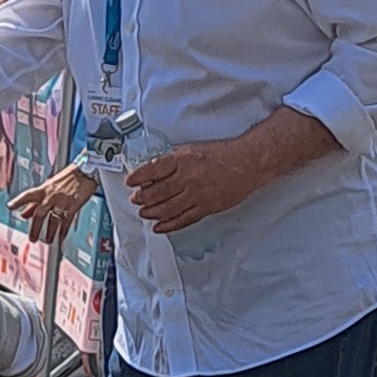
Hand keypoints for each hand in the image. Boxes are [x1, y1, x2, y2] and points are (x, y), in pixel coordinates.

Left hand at [12, 166, 97, 241]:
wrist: (86, 171)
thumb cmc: (67, 178)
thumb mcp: (49, 187)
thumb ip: (35, 202)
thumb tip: (24, 214)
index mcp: (43, 190)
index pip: (27, 195)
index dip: (18, 201)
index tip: (10, 207)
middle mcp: (50, 196)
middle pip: (39, 214)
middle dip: (35, 228)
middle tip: (32, 239)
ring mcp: (62, 202)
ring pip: (53, 220)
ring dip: (50, 232)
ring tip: (48, 241)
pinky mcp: (73, 206)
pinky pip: (66, 221)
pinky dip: (63, 230)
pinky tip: (61, 237)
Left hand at [125, 138, 264, 233]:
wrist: (246, 163)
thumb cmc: (221, 154)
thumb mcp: (191, 150)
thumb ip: (172, 161)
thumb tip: (153, 171)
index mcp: (182, 161)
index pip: (152, 170)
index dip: (138, 177)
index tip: (130, 182)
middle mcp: (187, 178)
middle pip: (157, 192)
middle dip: (142, 198)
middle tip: (135, 199)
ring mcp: (196, 195)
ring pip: (167, 208)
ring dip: (152, 212)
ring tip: (143, 212)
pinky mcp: (206, 207)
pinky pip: (183, 219)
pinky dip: (169, 225)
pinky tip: (159, 227)